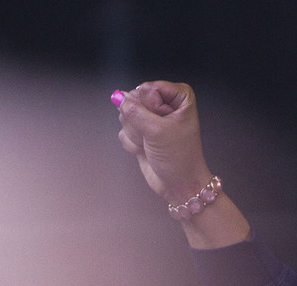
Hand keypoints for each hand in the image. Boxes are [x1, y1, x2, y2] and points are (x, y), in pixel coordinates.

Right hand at [114, 81, 250, 247]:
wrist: (179, 185)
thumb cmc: (179, 158)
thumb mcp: (157, 131)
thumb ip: (134, 111)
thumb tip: (117, 96)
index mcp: (179, 97)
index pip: (148, 88)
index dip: (150, 106)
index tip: (162, 122)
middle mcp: (165, 104)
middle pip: (134, 99)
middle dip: (139, 121)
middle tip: (154, 135)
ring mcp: (151, 118)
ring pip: (126, 115)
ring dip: (136, 134)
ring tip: (151, 144)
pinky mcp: (141, 132)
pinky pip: (124, 130)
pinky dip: (133, 143)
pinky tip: (146, 150)